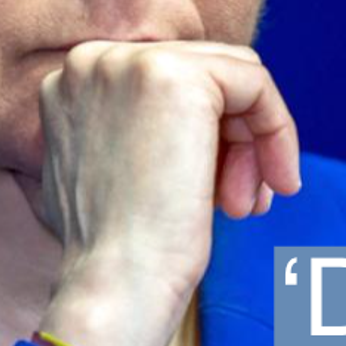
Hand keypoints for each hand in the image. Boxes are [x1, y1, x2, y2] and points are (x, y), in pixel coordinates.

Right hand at [33, 40, 300, 345]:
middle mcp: (91, 59)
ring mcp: (130, 62)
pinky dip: (277, 129)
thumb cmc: (114, 251)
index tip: (222, 190)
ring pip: (232, 77)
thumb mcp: (110, 169)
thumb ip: (137, 126)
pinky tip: (277, 184)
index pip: (165, 81)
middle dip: (234, 139)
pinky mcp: (177, 75)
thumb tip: (196, 116)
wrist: (113, 287)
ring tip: (249, 206)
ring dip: (253, 143)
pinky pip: (254, 82)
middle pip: (200, 75)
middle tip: (245, 202)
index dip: (204, 134)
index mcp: (68, 81)